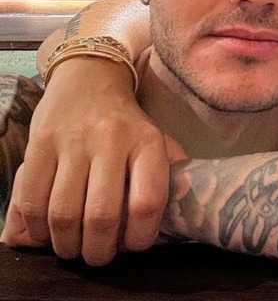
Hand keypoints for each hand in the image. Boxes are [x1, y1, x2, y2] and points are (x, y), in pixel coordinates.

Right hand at [3, 58, 185, 265]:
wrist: (89, 81)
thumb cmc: (127, 123)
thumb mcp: (158, 141)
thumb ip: (172, 173)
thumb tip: (187, 212)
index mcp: (147, 142)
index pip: (147, 201)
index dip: (139, 237)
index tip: (132, 245)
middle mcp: (112, 139)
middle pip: (102, 216)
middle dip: (99, 251)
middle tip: (98, 255)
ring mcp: (73, 142)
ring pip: (64, 214)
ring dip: (67, 245)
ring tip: (73, 246)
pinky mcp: (39, 145)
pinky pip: (31, 201)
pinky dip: (37, 229)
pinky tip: (47, 230)